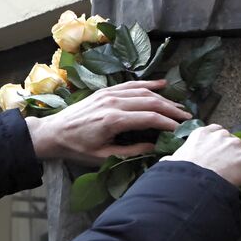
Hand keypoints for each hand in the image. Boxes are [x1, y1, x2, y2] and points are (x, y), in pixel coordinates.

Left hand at [25, 80, 191, 164]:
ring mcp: (108, 94)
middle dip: (171, 110)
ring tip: (179, 106)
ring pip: (142, 91)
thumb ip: (131, 152)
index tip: (181, 130)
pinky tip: (162, 85)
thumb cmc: (76, 149)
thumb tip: (154, 147)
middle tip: (187, 118)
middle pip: (150, 102)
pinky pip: (130, 85)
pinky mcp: (104, 91)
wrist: (52, 133)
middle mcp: (112, 102)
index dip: (168, 123)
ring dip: (163, 97)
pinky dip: (147, 84)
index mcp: (113, 120)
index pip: (149, 118)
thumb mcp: (104, 156)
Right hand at [164, 123, 240, 187]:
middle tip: (237, 164)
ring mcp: (236, 146)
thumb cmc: (180, 173)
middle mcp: (221, 135)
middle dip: (237, 152)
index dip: (221, 143)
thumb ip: (172, 158)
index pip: (216, 132)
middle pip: (235, 142)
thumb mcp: (172, 161)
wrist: (192, 182)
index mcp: (202, 133)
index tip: (223, 151)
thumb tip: (166, 161)